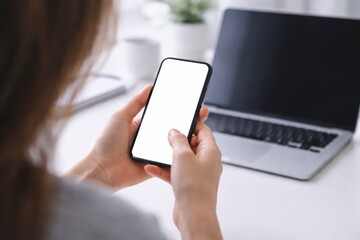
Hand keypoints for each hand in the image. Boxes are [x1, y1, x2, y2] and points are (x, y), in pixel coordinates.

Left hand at [66, 85, 209, 190]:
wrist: (102, 169)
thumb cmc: (106, 143)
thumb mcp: (120, 117)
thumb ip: (135, 103)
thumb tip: (149, 87)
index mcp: (144, 125)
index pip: (165, 114)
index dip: (178, 108)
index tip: (190, 101)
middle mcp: (151, 137)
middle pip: (174, 128)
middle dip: (189, 120)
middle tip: (201, 113)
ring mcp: (155, 151)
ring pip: (176, 143)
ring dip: (188, 137)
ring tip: (199, 128)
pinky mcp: (157, 164)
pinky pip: (172, 159)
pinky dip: (181, 154)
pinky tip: (189, 147)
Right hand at [145, 122, 222, 238]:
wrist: (193, 215)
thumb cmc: (194, 188)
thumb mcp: (183, 156)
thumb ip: (178, 140)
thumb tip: (175, 132)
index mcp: (211, 152)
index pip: (204, 131)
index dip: (193, 123)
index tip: (181, 119)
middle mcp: (206, 162)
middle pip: (192, 144)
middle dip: (177, 140)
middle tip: (165, 136)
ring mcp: (197, 173)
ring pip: (181, 159)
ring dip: (168, 156)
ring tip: (156, 152)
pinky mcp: (188, 184)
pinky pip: (175, 172)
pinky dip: (164, 169)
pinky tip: (151, 168)